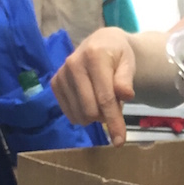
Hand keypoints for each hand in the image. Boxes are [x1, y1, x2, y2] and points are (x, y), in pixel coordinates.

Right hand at [51, 27, 136, 144]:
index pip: (105, 97)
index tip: (120, 141)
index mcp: (94, 57)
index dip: (114, 121)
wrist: (101, 42)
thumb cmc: (118, 55)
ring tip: (103, 98)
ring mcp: (61, 74)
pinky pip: (69, 112)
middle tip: (115, 105)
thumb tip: (126, 95)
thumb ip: (126, 79)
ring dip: (95, 115)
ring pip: (79, 114)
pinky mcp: (54, 83)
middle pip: (90, 110)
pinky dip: (83, 114)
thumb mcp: (129, 63)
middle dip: (106, 116)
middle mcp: (73, 64)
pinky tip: (90, 101)